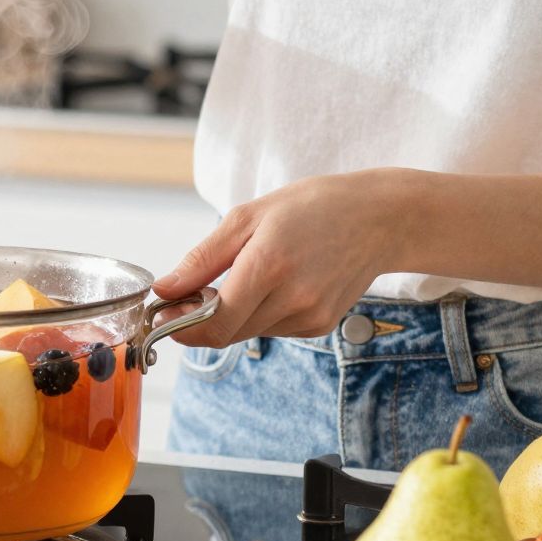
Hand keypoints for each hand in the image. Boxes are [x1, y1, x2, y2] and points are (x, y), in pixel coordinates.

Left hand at [152, 171, 411, 348]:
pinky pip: (271, 329)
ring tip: (240, 277)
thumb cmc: (314, 207)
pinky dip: (257, 314)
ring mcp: (309, 316)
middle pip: (225, 333)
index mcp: (269, 264)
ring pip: (246, 333)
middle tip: (185, 296)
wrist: (379, 219)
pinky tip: (273, 284)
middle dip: (197, 321)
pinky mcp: (319, 325)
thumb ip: (203, 258)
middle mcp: (292, 298)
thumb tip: (165, 288)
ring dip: (228, 316)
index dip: (180, 327)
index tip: (161, 315)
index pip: (213, 322)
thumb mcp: (248, 217)